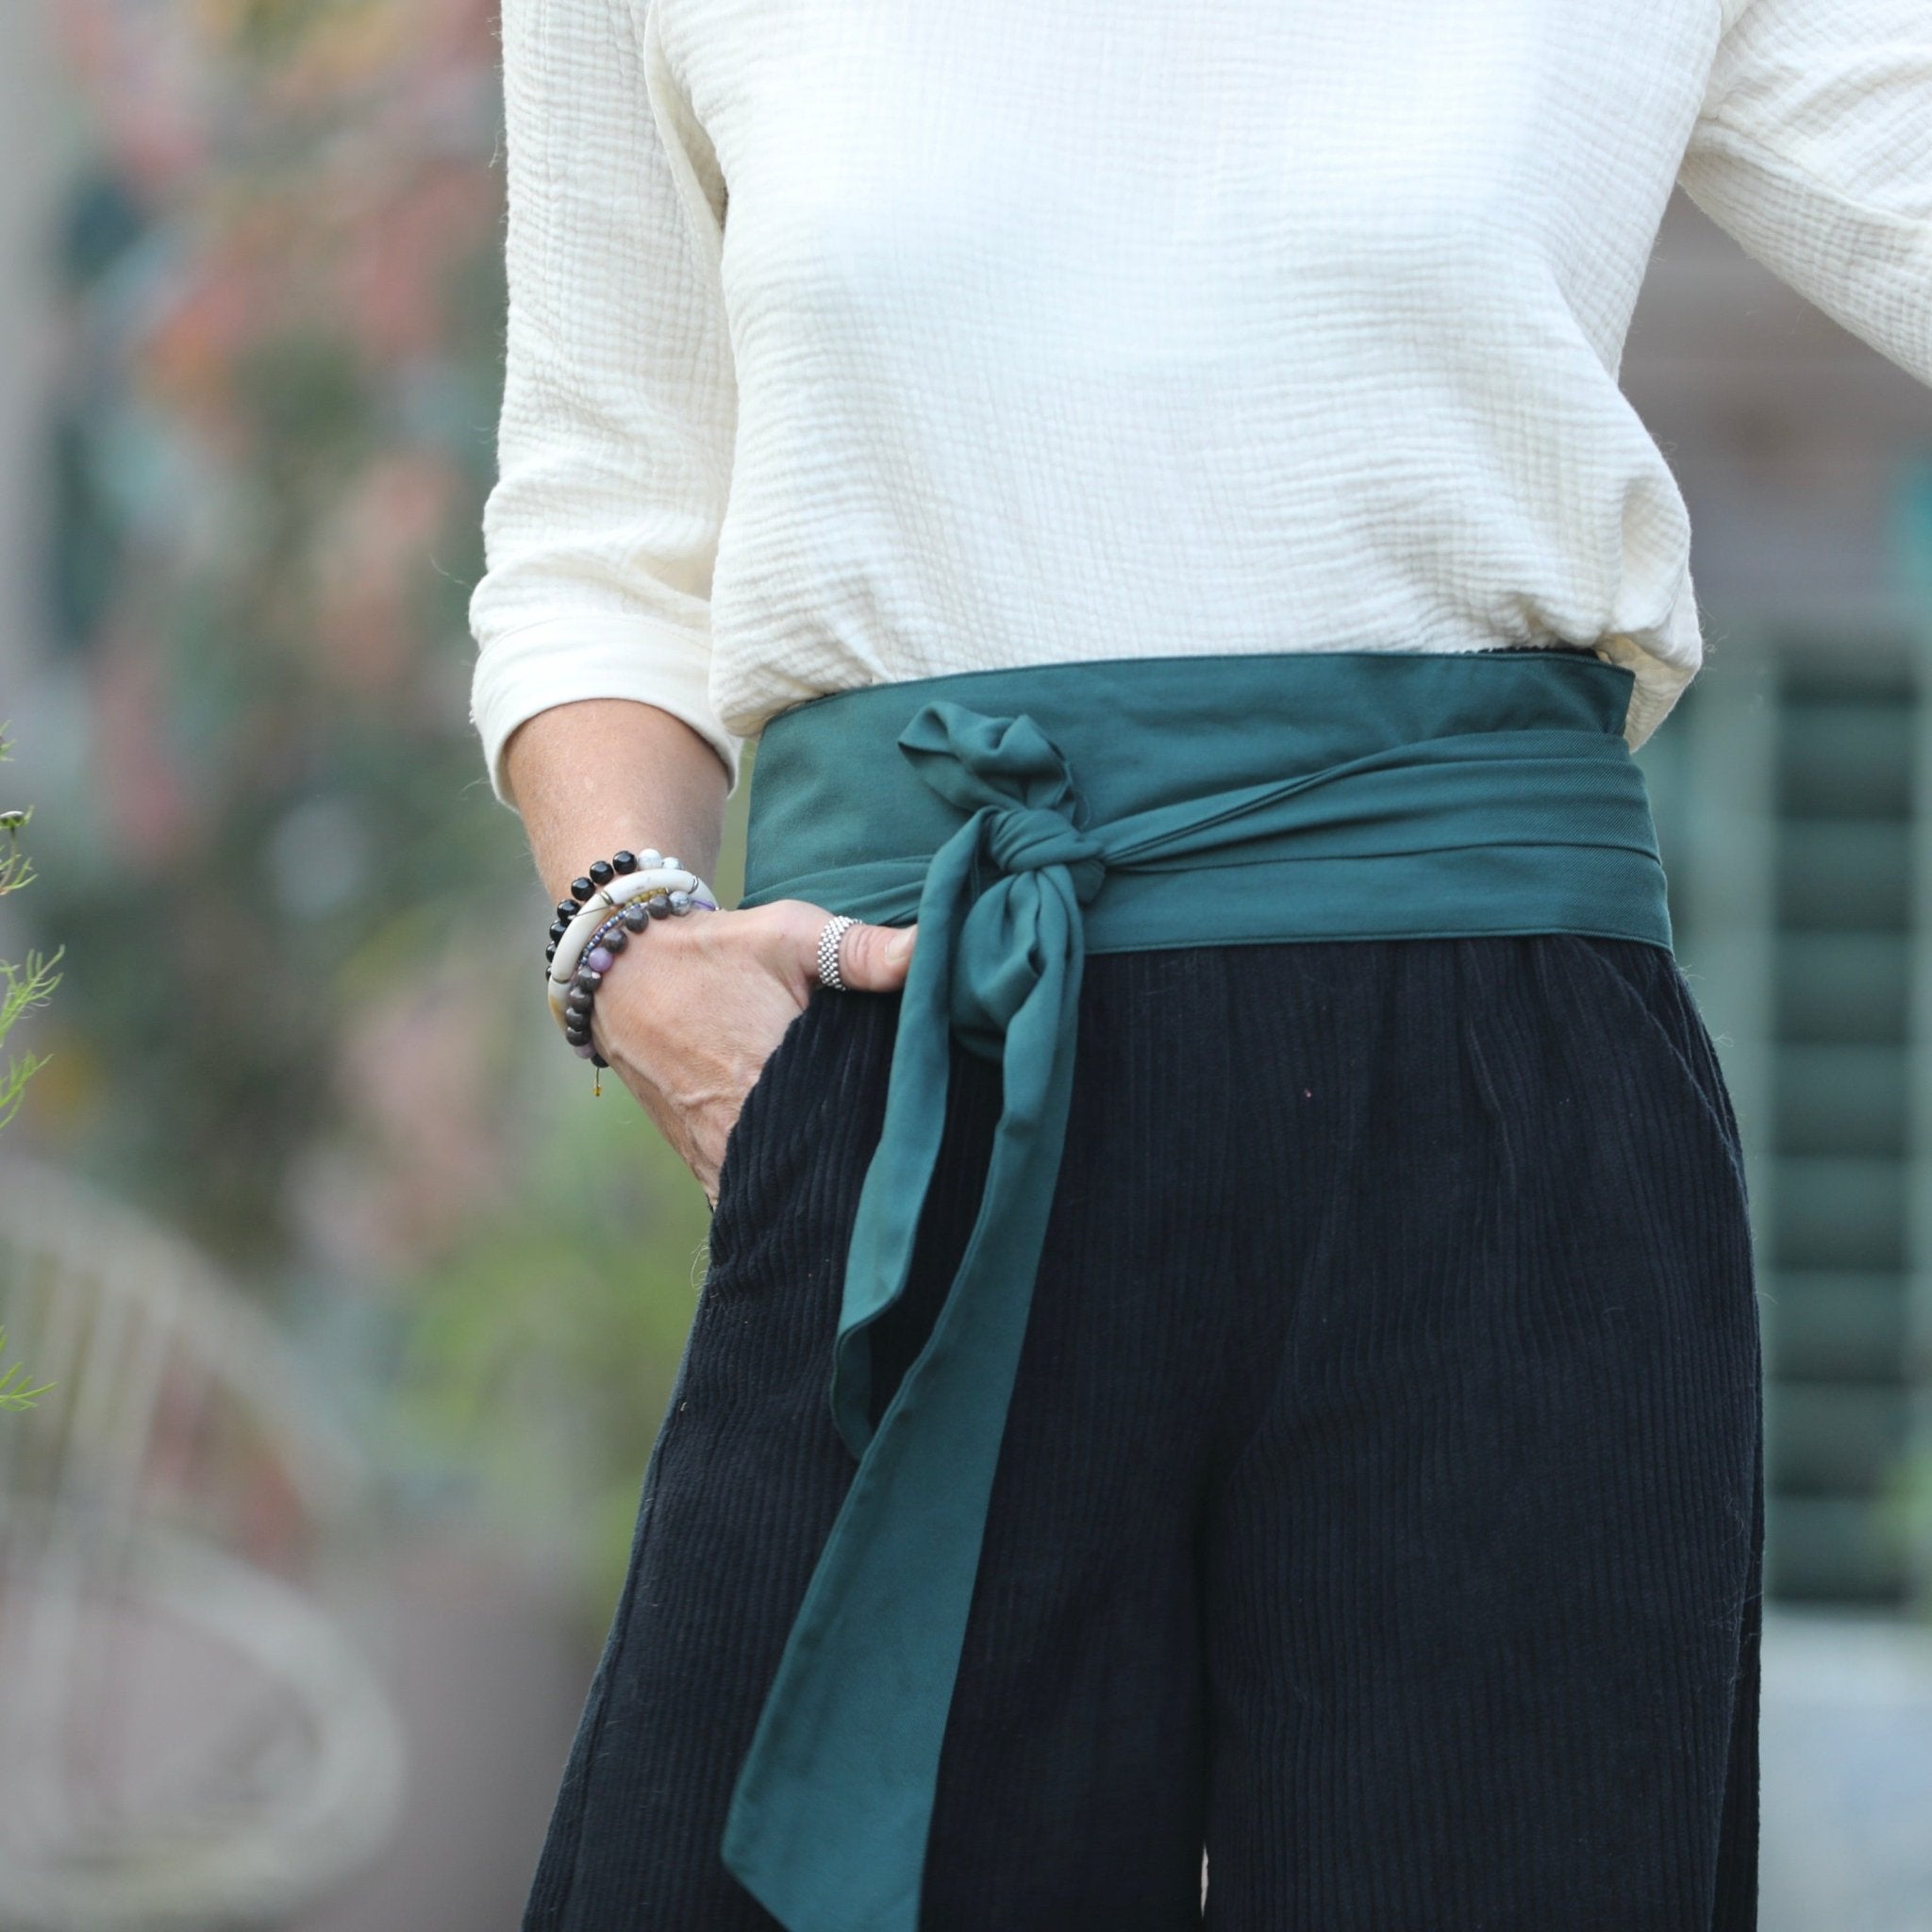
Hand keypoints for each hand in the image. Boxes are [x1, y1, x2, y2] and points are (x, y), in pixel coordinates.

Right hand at [588, 901, 917, 1206]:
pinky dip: (783, 1197)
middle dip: (866, 1164)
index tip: (923, 1122)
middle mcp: (744, 1132)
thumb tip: (931, 950)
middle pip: (828, 1170)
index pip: (859, 1128)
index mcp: (775, 1077)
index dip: (896, 1127)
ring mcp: (720, 1159)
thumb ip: (862, 950)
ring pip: (789, 1195)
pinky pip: (752, 1203)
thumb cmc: (717, 952)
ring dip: (824, 1184)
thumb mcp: (791, 935)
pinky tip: (817, 1185)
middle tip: (904, 1148)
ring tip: (865, 1168)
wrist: (623, 977)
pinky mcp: (704, 1170)